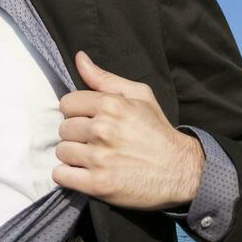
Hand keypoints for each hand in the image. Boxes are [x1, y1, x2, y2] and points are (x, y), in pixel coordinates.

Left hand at [52, 51, 204, 210]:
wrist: (180, 171)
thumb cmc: (157, 130)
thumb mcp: (139, 95)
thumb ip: (105, 78)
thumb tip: (79, 57)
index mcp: (111, 105)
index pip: (67, 103)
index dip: (76, 111)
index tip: (88, 119)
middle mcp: (102, 130)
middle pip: (63, 128)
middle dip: (76, 134)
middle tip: (94, 141)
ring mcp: (99, 158)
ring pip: (62, 152)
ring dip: (73, 155)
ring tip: (92, 157)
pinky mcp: (98, 184)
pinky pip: (61, 175)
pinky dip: (68, 175)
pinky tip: (83, 173)